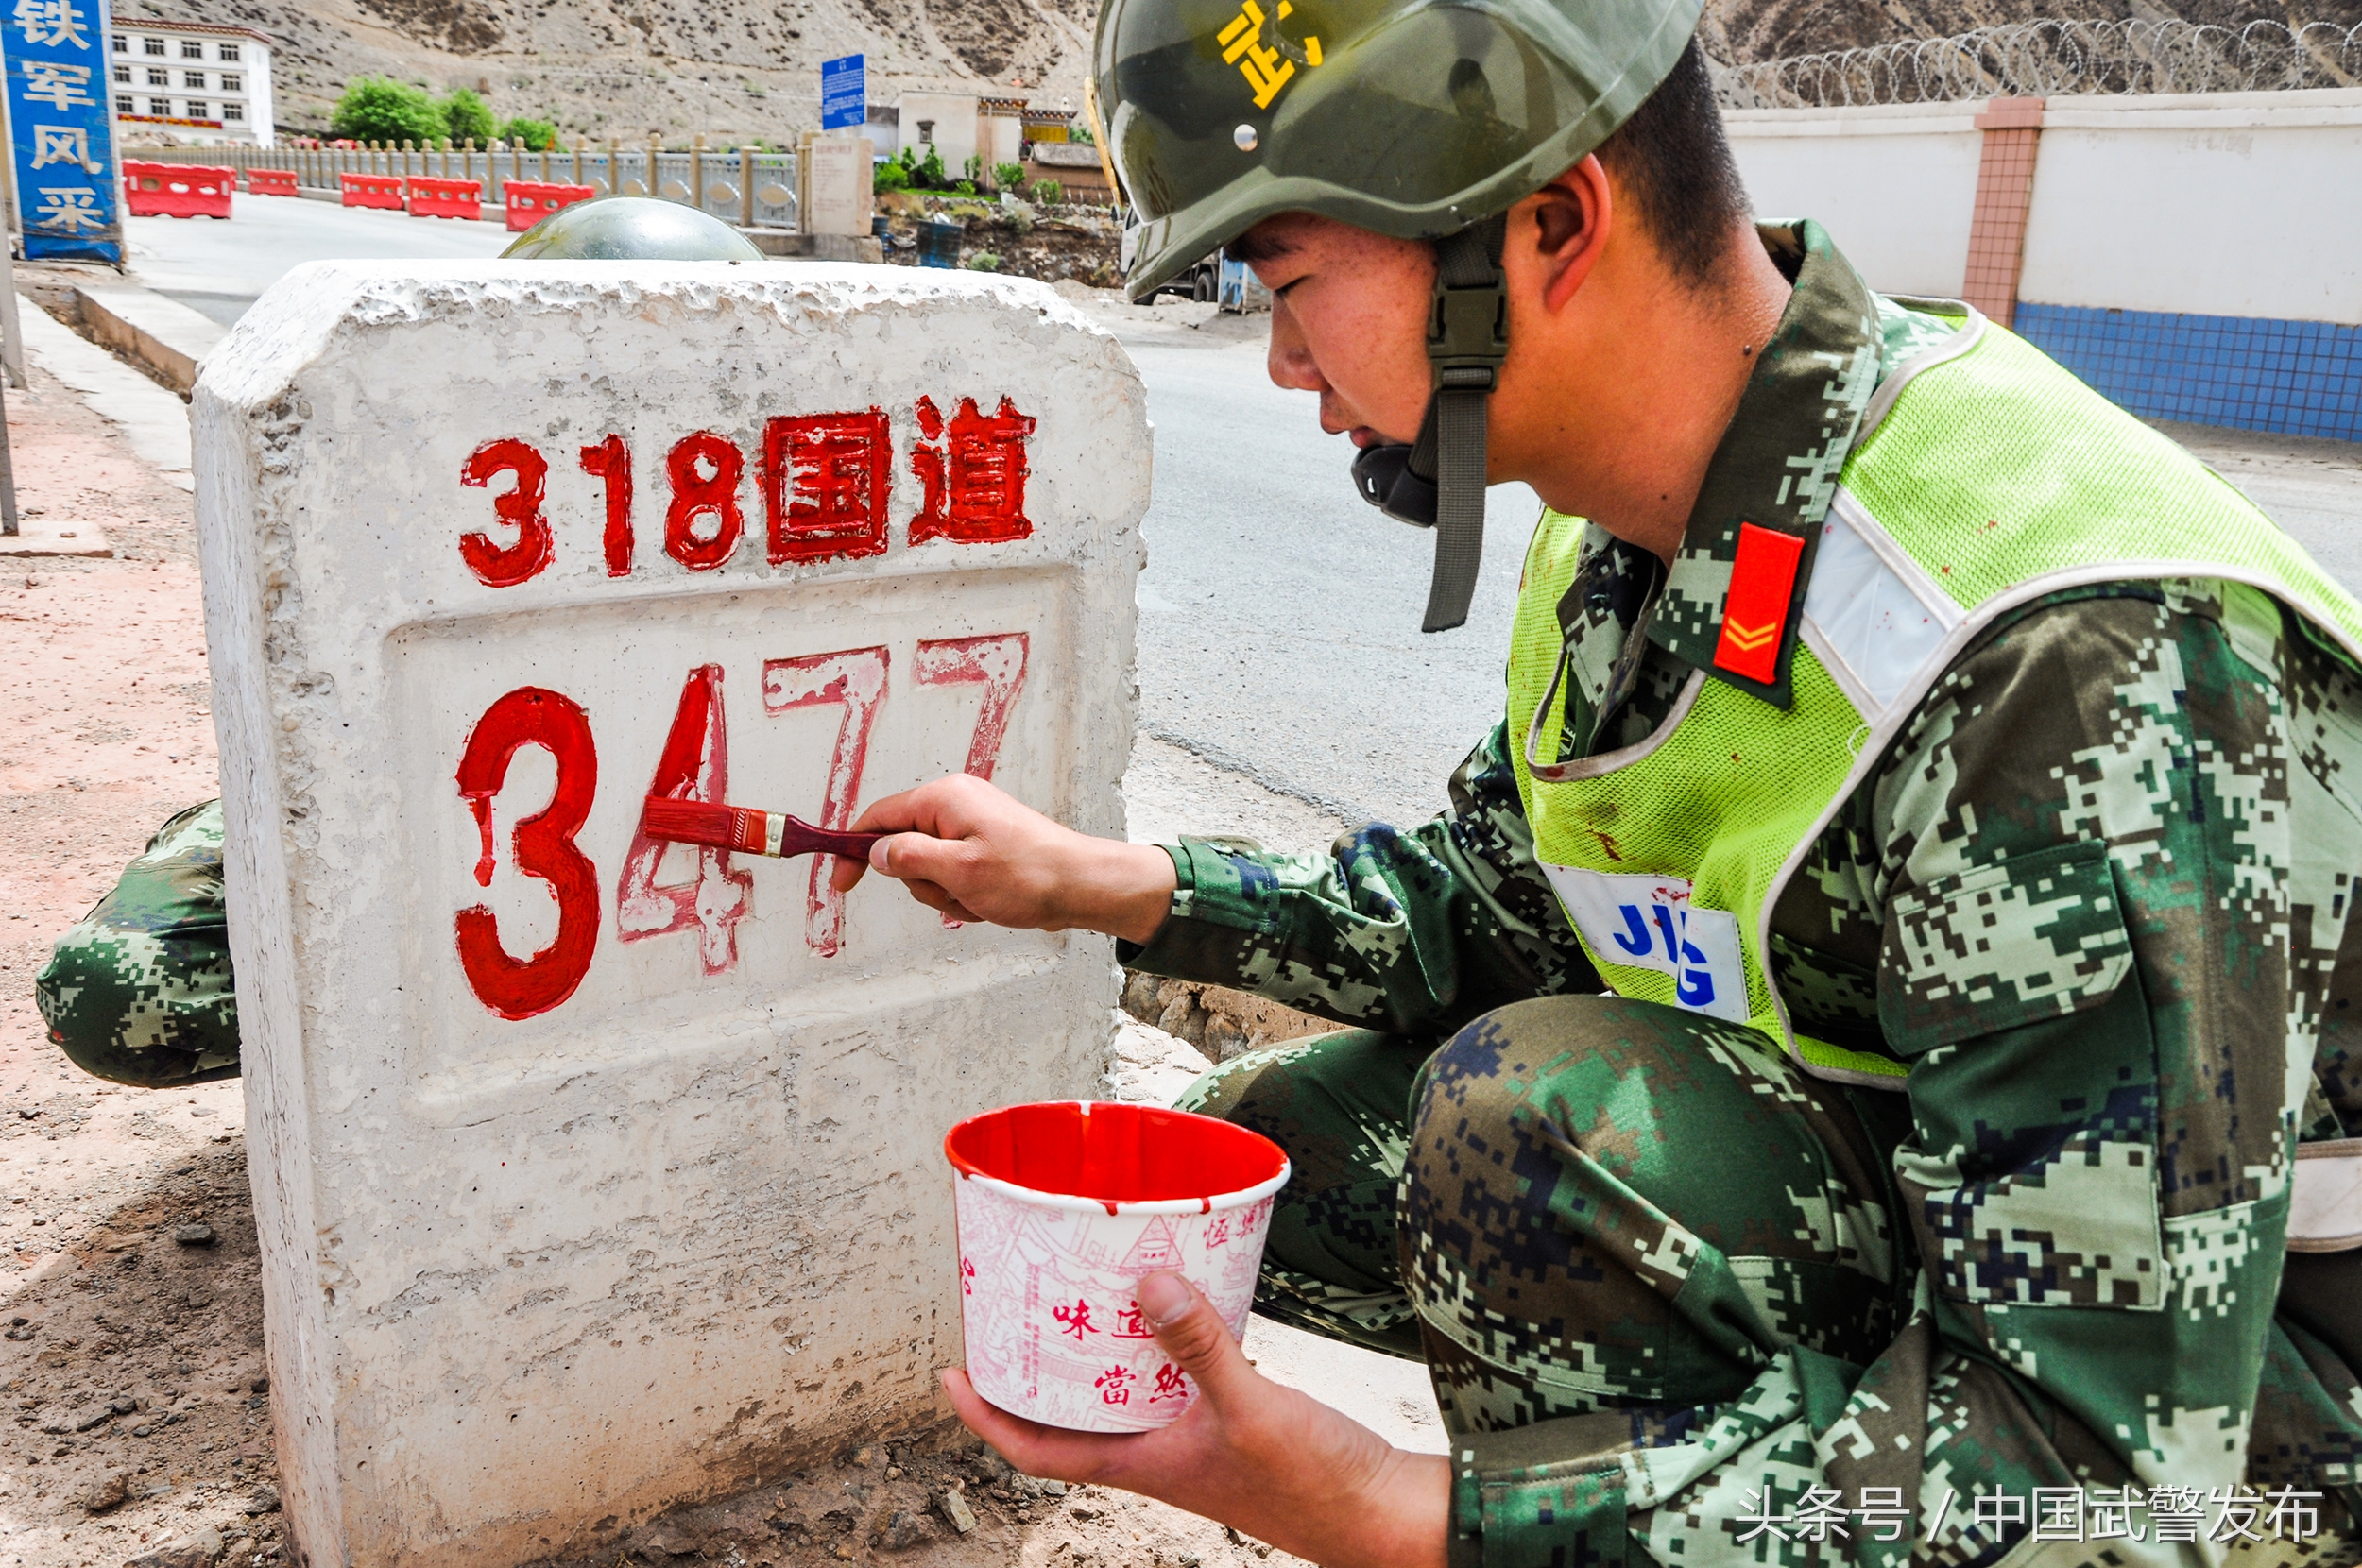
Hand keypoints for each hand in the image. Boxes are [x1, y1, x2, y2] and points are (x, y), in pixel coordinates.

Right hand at [831, 773, 1177, 945]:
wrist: (1083, 886)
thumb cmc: (1030, 875)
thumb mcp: (958, 870)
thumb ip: (909, 858)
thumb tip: (877, 852)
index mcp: (945, 799)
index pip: (878, 817)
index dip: (854, 850)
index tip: (840, 882)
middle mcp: (956, 805)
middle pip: (904, 849)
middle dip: (924, 883)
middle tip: (957, 892)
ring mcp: (971, 827)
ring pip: (929, 870)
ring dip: (948, 895)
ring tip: (981, 898)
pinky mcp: (984, 847)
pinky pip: (954, 877)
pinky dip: (966, 896)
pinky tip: (993, 901)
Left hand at [942, 1272, 1448, 1567]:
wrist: (1384, 1516)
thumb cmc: (1316, 1484)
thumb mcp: (1250, 1408)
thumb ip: (1198, 1345)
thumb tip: (1144, 1281)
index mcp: (1141, 1465)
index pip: (1036, 1448)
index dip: (986, 1415)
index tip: (952, 1372)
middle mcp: (1156, 1453)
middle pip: (1071, 1413)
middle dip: (1037, 1367)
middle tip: (1014, 1308)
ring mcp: (1193, 1439)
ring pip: (1123, 1393)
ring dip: (1098, 1350)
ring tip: (1083, 1291)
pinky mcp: (1231, 1420)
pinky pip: (1173, 1377)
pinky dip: (1161, 1340)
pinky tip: (1175, 1299)